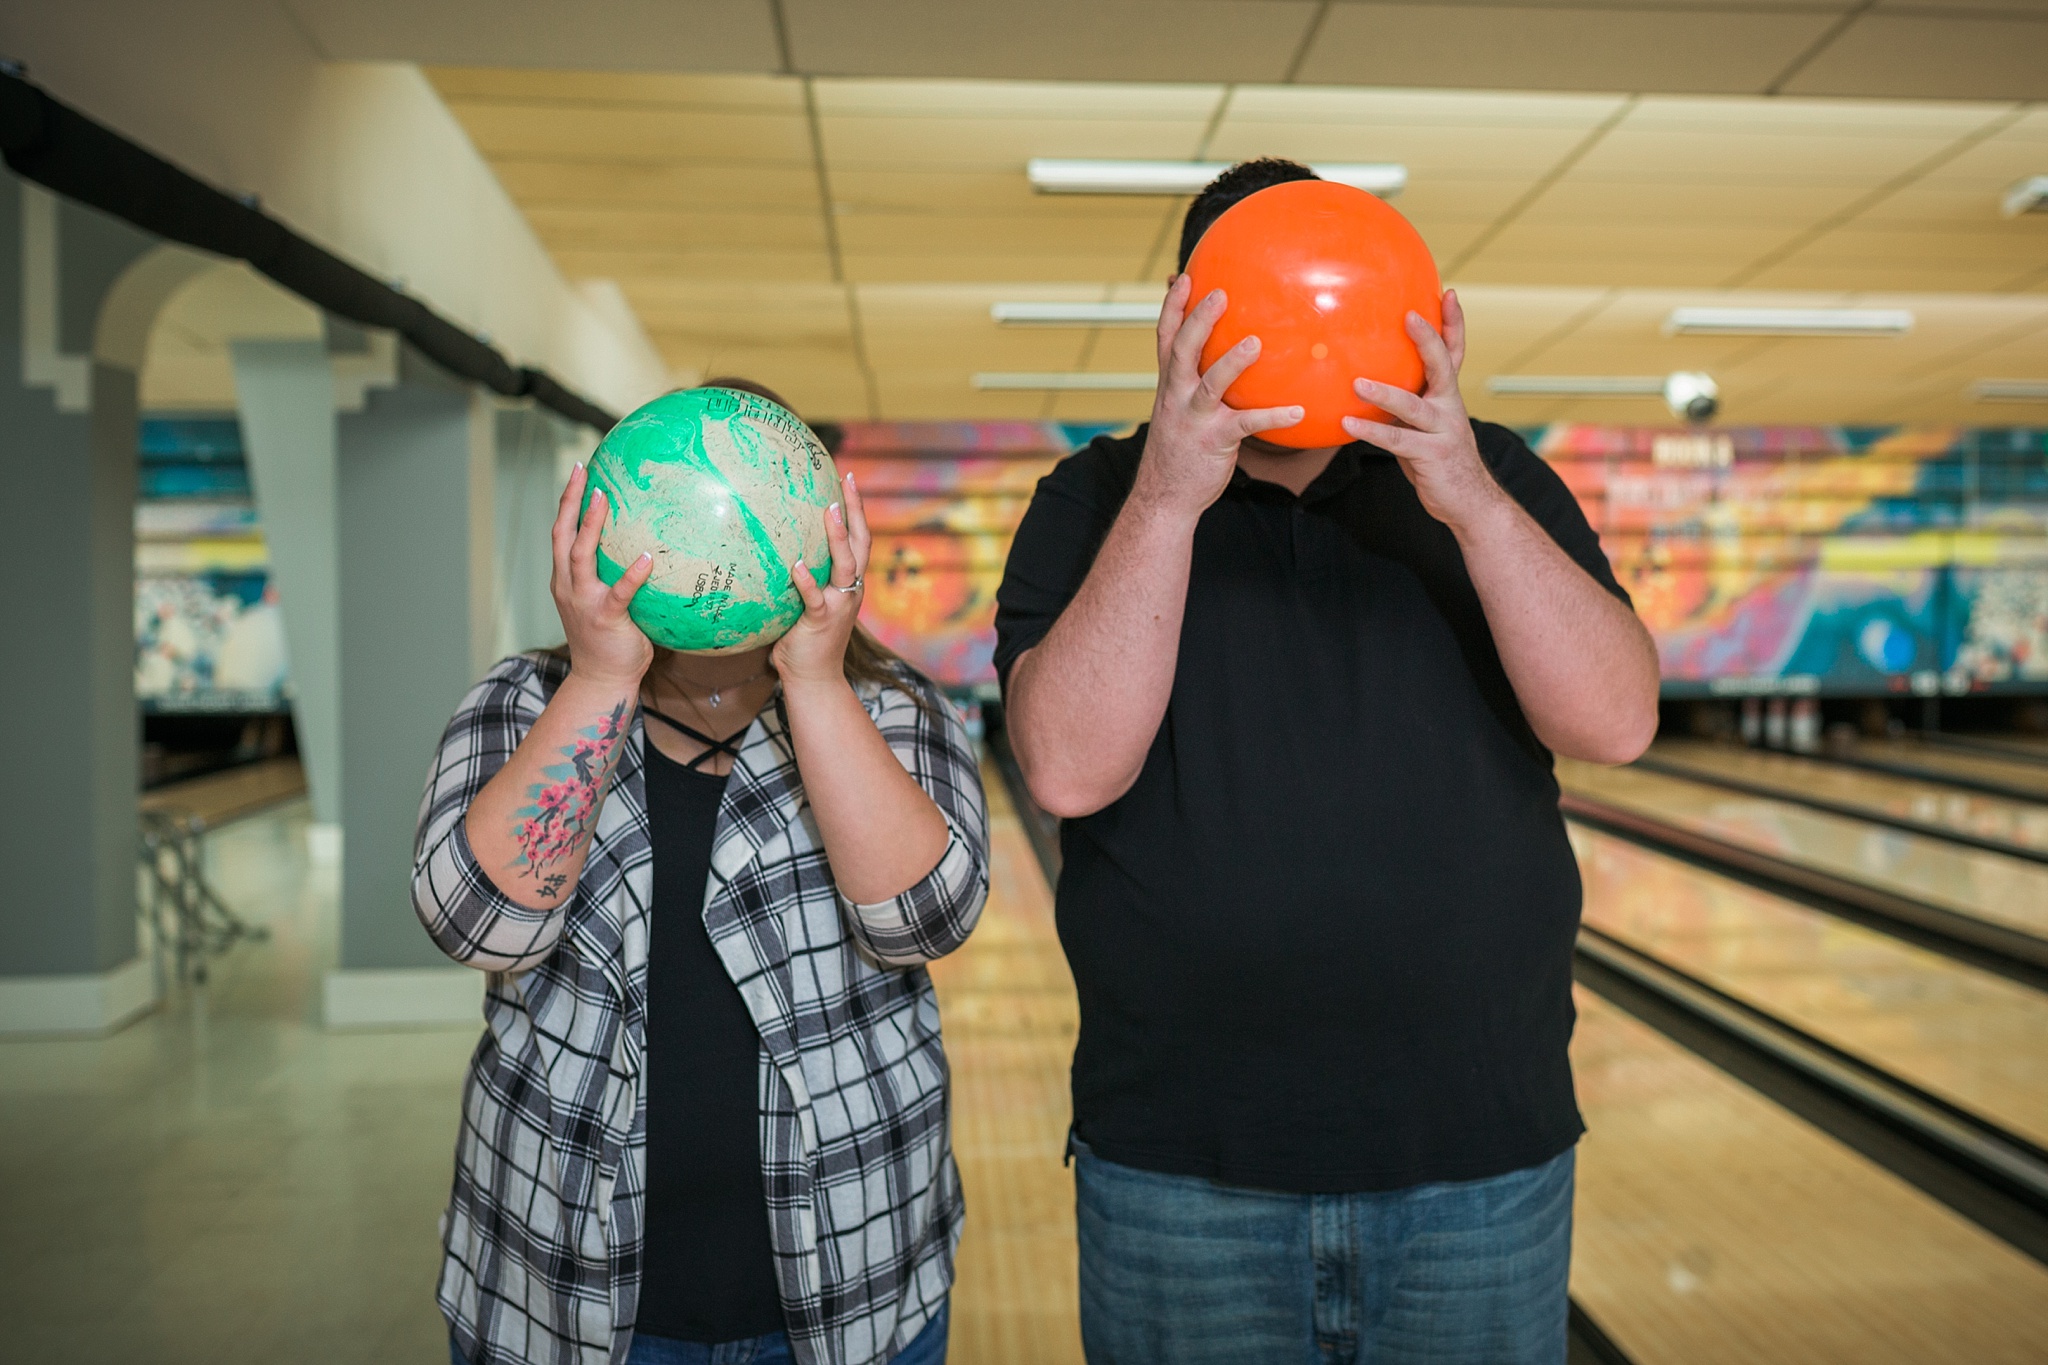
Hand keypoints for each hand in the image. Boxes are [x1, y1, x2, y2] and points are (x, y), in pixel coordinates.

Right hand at [551, 462, 653, 687]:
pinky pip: (618, 592)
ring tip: (604, 497)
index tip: (578, 470)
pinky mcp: (604, 617)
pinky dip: (631, 574)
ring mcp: (583, 600)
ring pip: (580, 555)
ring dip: (591, 525)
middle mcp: (567, 584)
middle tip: (583, 470)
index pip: (561, 531)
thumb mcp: (605, 601)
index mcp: (565, 578)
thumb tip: (650, 545)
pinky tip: (646, 557)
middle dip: (570, 500)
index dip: (567, 500)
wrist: (600, 679)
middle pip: (561, 534)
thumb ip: (615, 576)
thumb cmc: (610, 639)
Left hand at [772, 470, 869, 690]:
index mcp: (849, 582)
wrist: (814, 679)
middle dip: (856, 510)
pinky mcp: (822, 621)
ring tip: (830, 511)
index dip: (856, 509)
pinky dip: (808, 580)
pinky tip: (797, 564)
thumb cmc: (801, 640)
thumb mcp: (802, 603)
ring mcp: (839, 605)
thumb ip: (794, 578)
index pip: (858, 539)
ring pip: (846, 565)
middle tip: (847, 481)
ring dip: (838, 538)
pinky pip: (815, 597)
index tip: (848, 479)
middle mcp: (850, 589)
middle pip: (861, 543)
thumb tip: (763, 547)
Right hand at [1135, 274, 1304, 519]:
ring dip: (1231, 362)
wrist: (1164, 497)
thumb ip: (1194, 383)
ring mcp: (1192, 418)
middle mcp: (1175, 396)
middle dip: (1198, 320)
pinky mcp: (1213, 441)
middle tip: (1221, 294)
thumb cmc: (1180, 450)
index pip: (1164, 337)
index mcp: (1169, 384)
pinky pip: (1245, 425)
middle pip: (1182, 349)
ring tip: (1256, 343)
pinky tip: (1298, 411)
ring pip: (1210, 384)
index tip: (1181, 277)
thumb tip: (1226, 358)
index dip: (1171, 306)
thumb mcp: (1178, 411)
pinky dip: (1272, 416)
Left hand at [1342, 289, 1505, 533]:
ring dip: (1385, 393)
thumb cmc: (1438, 459)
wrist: (1470, 501)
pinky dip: (1372, 432)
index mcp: (1448, 396)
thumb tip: (1366, 383)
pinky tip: (1347, 426)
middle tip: (1410, 316)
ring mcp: (1443, 431)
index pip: (1454, 352)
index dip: (1453, 323)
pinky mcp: (1432, 455)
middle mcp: (1450, 407)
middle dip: (1428, 339)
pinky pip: (1398, 441)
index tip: (1449, 293)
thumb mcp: (1425, 425)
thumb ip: (1406, 404)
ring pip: (1414, 406)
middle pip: (1443, 366)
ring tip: (1357, 383)